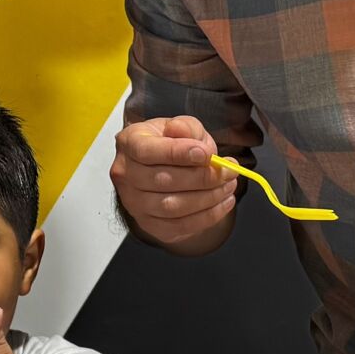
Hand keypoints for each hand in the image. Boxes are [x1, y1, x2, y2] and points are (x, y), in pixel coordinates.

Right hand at [109, 115, 234, 248]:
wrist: (162, 167)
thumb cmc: (170, 144)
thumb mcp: (180, 127)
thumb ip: (185, 127)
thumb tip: (183, 133)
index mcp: (129, 143)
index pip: (147, 151)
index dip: (178, 153)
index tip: (206, 154)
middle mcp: (125, 175)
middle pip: (162, 181)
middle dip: (203, 177)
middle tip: (229, 171)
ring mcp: (134, 203)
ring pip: (172, 207)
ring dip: (208, 198)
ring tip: (229, 185)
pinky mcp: (149, 224)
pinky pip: (180, 226)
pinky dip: (207, 216)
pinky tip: (223, 202)